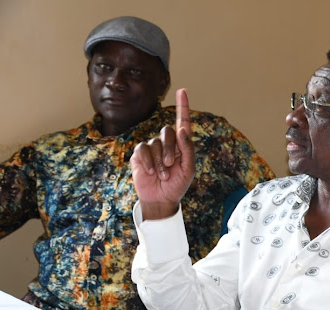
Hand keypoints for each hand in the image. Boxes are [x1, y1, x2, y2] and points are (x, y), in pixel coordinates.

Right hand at [131, 88, 195, 219]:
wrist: (161, 199)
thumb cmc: (177, 185)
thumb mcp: (188, 169)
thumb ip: (188, 149)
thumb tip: (182, 129)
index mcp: (181, 145)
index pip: (183, 122)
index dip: (182, 106)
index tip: (182, 91)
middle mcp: (167, 143)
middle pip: (168, 131)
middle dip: (170, 149)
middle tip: (171, 165)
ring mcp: (152, 147)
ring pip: (155, 142)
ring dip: (160, 161)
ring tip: (163, 175)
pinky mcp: (140, 154)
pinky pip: (143, 149)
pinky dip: (149, 161)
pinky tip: (151, 172)